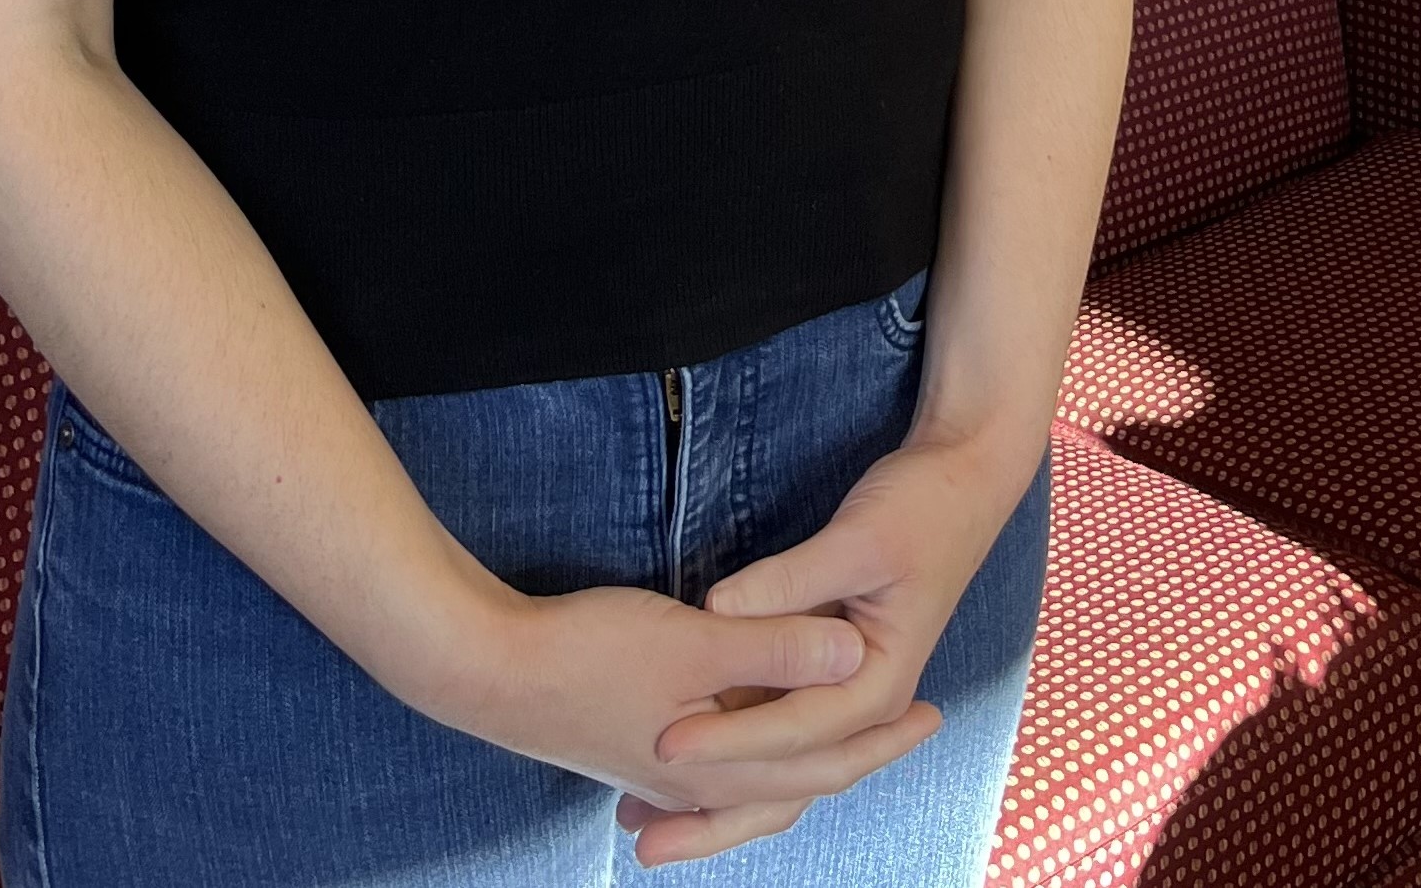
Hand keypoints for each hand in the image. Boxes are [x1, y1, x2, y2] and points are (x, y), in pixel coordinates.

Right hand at [437, 582, 939, 865]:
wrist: (488, 671)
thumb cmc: (590, 651)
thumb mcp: (694, 639)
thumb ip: (775, 645)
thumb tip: (854, 648)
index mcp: (721, 763)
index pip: (823, 763)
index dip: (882, 738)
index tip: (932, 711)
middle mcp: (697, 779)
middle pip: (795, 781)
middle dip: (855, 755)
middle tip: (912, 723)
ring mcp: (661, 769)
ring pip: (754, 778)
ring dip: (801, 759)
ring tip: (840, 740)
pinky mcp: (634, 746)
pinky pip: (716, 764)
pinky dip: (749, 755)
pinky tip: (743, 731)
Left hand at [614, 433, 1030, 865]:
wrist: (962, 482)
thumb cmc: (920, 509)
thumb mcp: (858, 540)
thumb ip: (791, 581)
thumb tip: (718, 611)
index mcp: (878, 683)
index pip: (793, 729)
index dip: (726, 739)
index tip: (663, 743)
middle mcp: (862, 701)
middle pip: (785, 774)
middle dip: (714, 810)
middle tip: (644, 839)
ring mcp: (845, 688)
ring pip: (777, 757)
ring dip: (718, 789)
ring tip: (646, 818)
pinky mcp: (828, 666)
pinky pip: (776, 716)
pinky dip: (731, 740)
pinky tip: (683, 750)